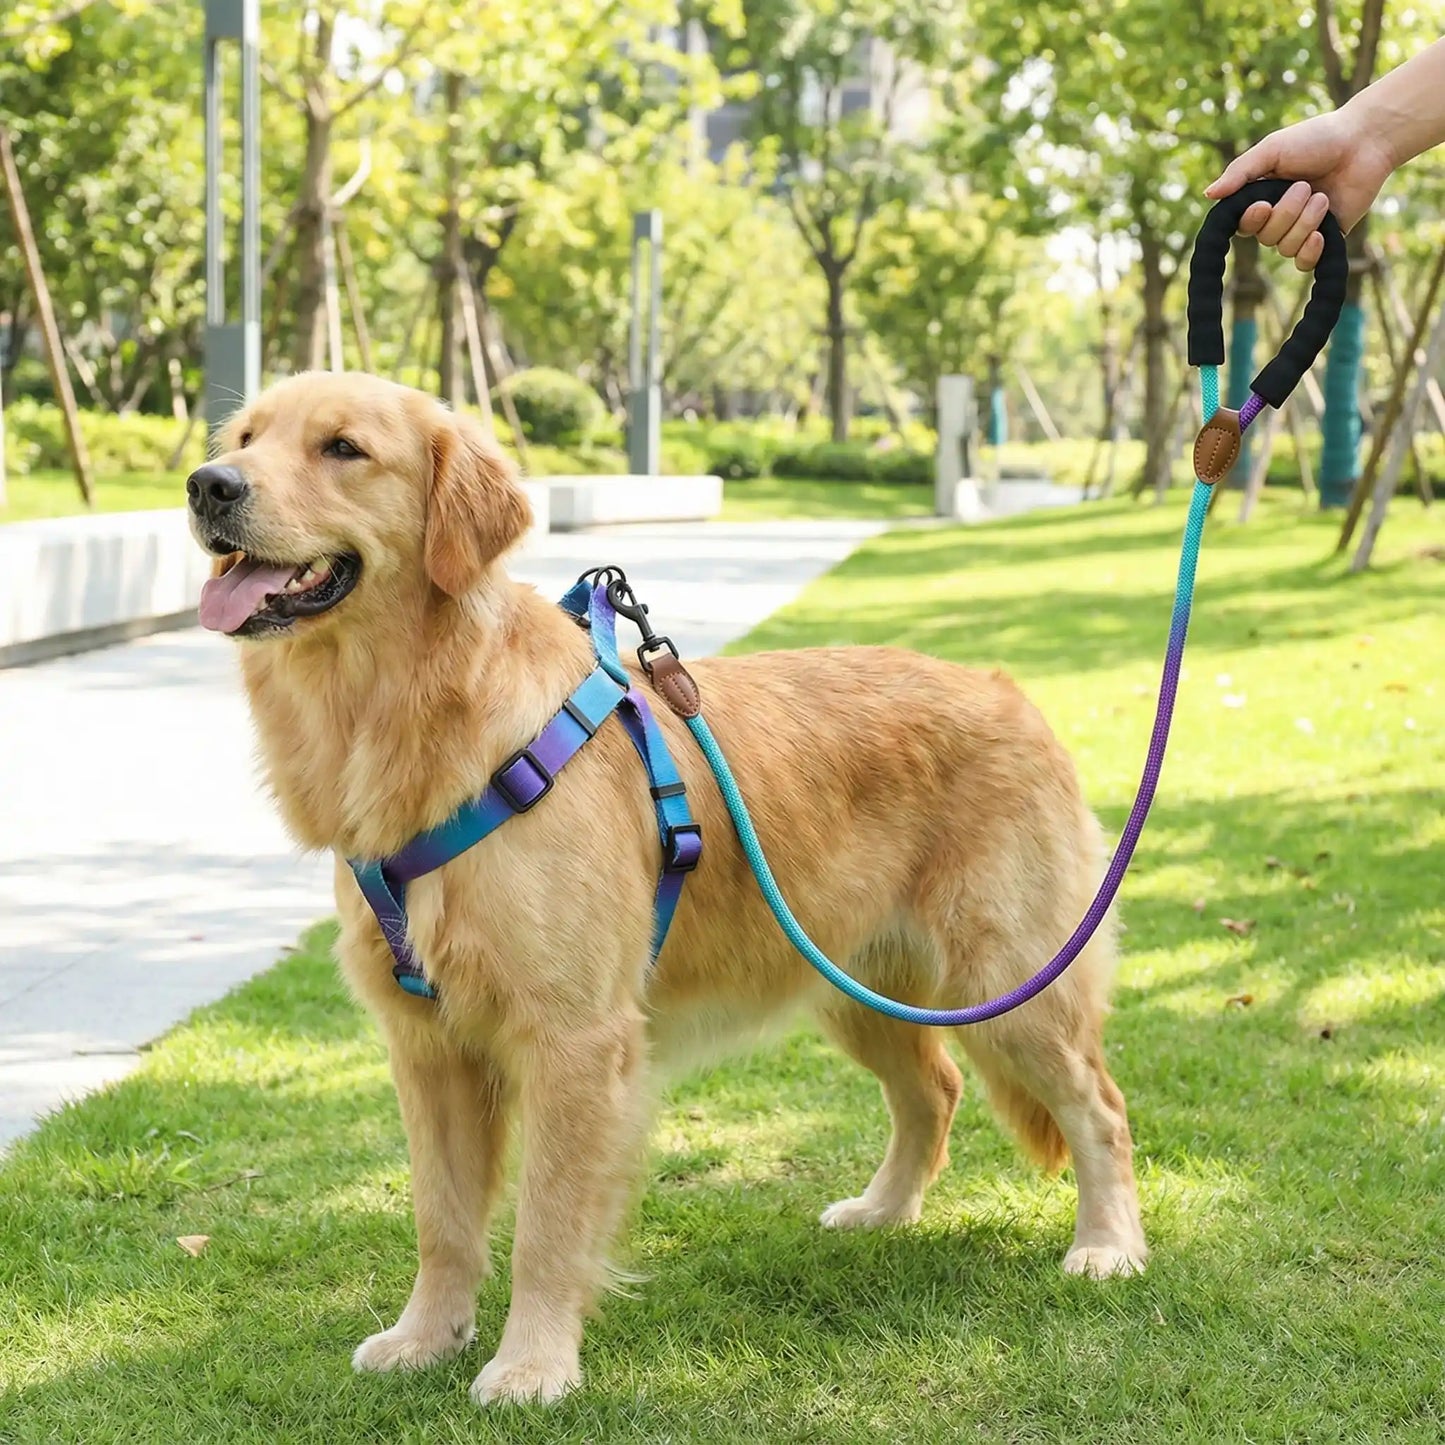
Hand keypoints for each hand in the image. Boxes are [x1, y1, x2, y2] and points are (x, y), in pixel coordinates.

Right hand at [1205, 108, 1396, 270]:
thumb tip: (1208, 194)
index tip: (1263, 205)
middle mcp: (1277, 217)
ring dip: (1306, 222)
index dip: (1250, 221)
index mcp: (1261, 197)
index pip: (1241, 225)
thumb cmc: (1317, 139)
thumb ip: (1241, 171)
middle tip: (1306, 187)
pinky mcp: (1324, 241)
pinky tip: (1321, 234)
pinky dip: (1310, 251)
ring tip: (1323, 198)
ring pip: (1286, 248)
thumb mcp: (1273, 149)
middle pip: (1265, 238)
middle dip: (1286, 214)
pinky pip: (1304, 263)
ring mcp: (1300, 230)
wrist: (1365, 142)